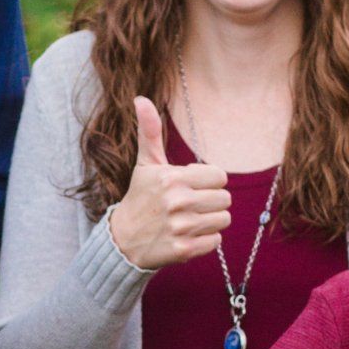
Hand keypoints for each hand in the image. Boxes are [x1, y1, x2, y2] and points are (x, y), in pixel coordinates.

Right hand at [107, 98, 232, 270]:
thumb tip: (140, 98)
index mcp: (173, 177)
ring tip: (190, 220)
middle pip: (225, 199)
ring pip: (223, 220)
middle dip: (211, 201)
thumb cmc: (140, 197)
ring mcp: (181, 227)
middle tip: (191, 205)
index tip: (191, 186)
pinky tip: (187, 236)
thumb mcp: (145, 164)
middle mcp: (178, 201)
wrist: (122, 241)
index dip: (208, 181)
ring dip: (210, 221)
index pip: (219, 177)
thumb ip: (149, 131)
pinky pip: (216, 241)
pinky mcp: (184, 250)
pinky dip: (205, 240)